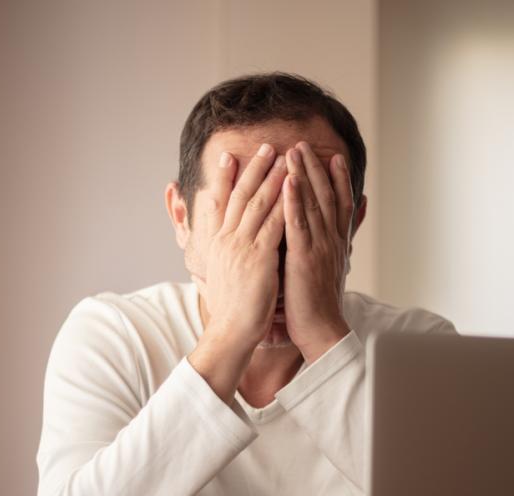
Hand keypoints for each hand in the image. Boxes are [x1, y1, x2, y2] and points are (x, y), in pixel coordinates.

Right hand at [188, 144, 286, 401]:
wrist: (230, 331)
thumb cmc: (231, 307)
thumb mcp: (218, 273)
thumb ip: (220, 250)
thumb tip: (218, 236)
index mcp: (218, 243)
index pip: (221, 203)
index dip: (227, 179)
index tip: (229, 156)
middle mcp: (227, 240)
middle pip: (241, 196)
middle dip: (254, 169)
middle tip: (265, 146)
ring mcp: (242, 247)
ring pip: (259, 204)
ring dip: (273, 178)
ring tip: (285, 157)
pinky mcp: (259, 258)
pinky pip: (274, 224)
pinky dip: (285, 203)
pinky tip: (295, 188)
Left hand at [282, 142, 352, 363]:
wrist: (321, 331)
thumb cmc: (319, 304)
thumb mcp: (331, 269)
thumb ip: (335, 245)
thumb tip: (344, 229)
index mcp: (335, 243)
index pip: (338, 204)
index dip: (338, 179)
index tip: (334, 156)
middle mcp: (330, 240)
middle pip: (325, 196)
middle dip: (316, 167)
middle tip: (305, 142)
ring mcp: (318, 247)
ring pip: (312, 203)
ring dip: (303, 175)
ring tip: (294, 150)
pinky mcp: (303, 258)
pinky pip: (298, 224)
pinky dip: (293, 201)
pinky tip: (286, 182)